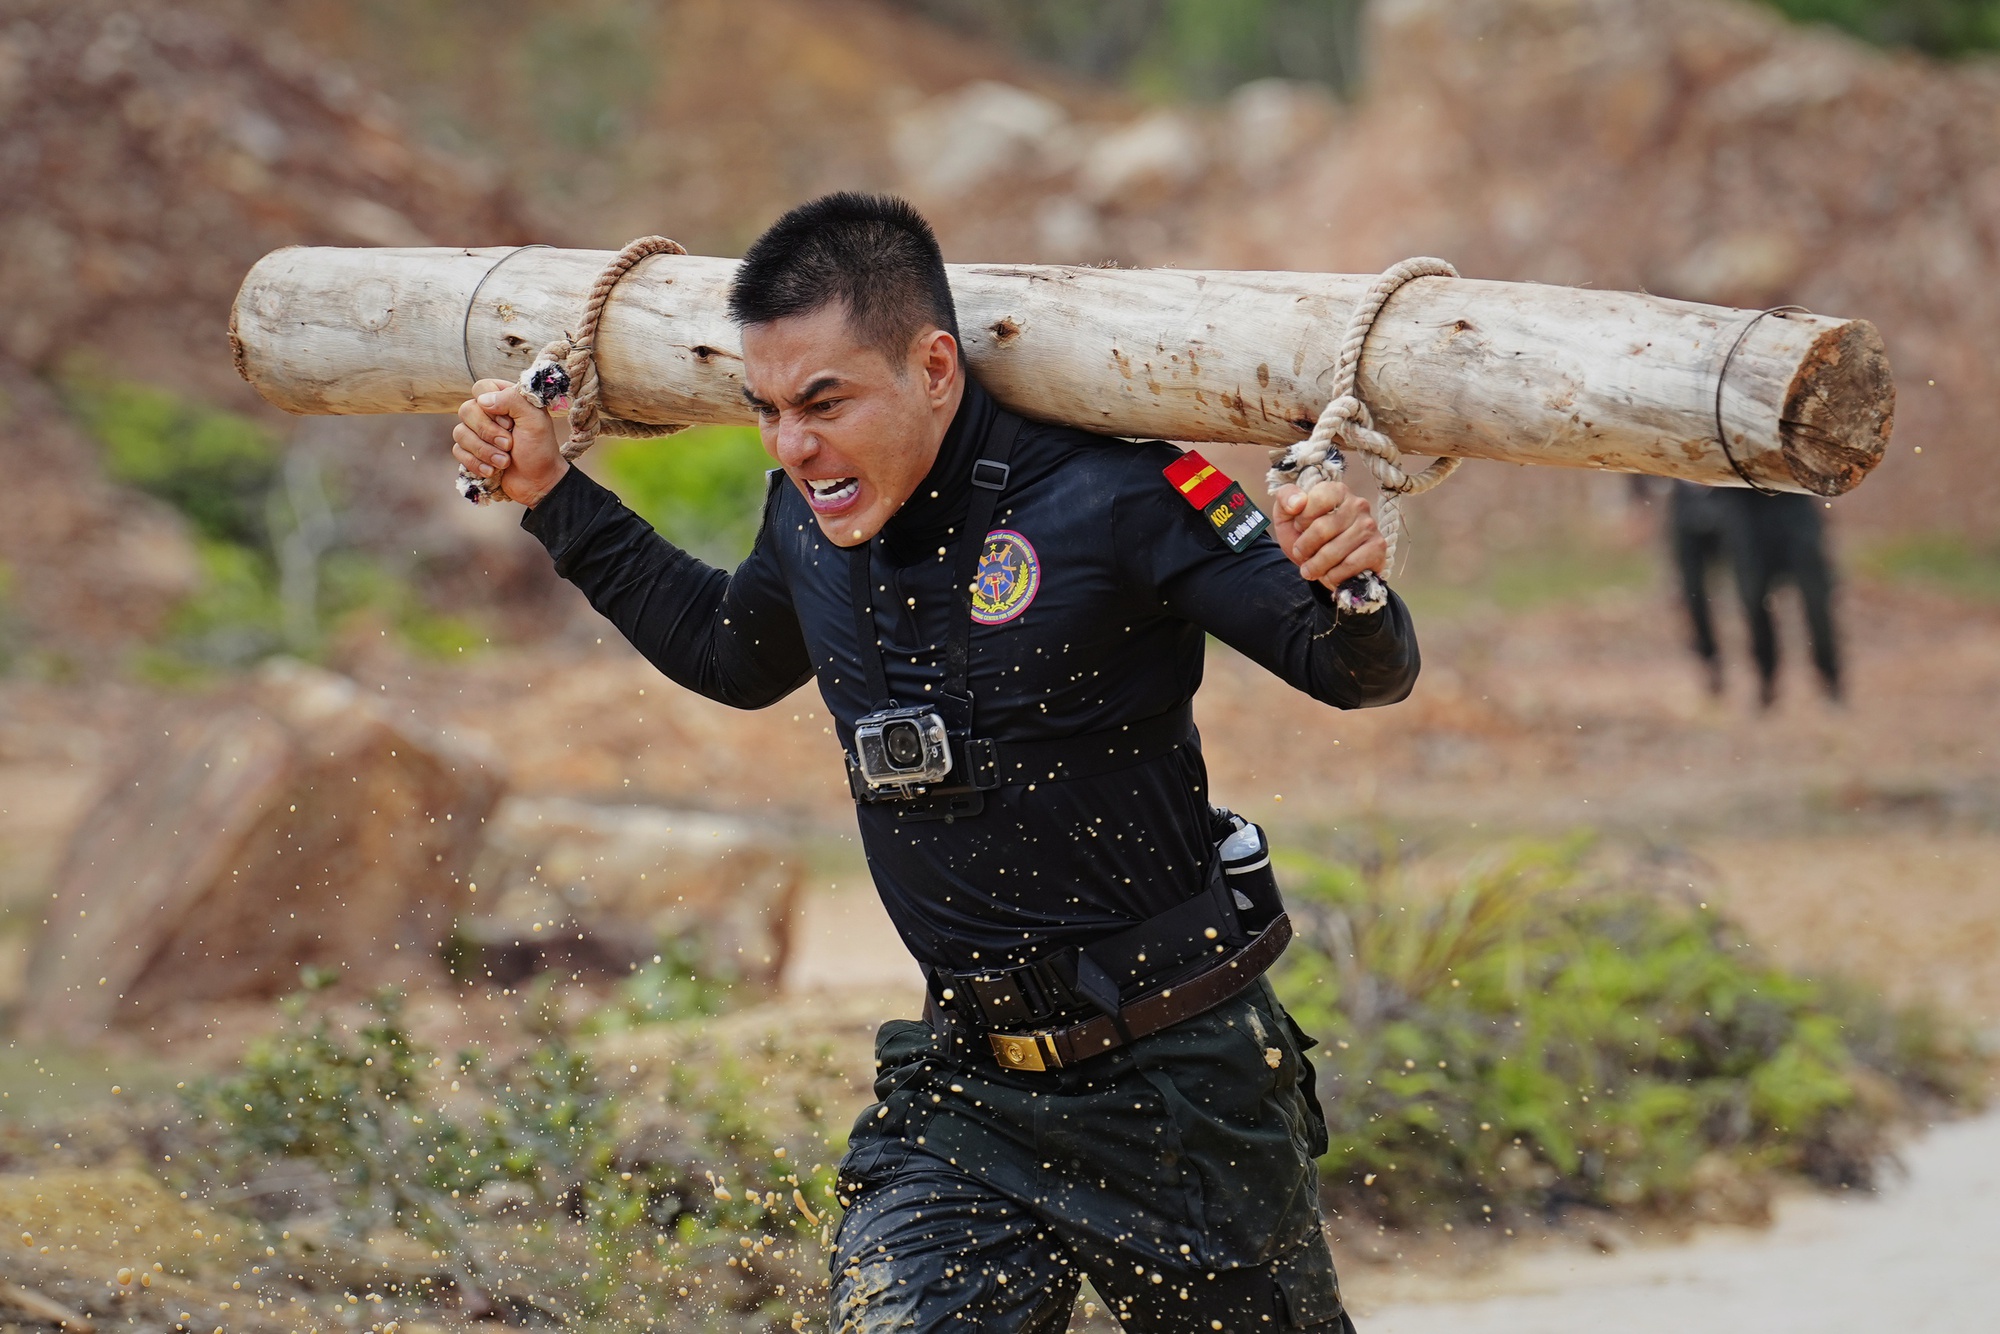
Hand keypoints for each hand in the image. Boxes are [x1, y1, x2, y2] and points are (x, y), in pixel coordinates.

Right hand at [453, 378, 566, 506]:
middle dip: (487, 432)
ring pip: (460, 432)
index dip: (491, 407)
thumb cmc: (540, 449)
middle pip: (466, 410)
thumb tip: (482, 400)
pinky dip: (476, 463)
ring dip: (484, 451)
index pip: (481, 388)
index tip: (510, 423)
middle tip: (509, 445)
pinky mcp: (471, 451)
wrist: (537, 482)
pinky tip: (492, 471)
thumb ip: (512, 400)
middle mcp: (488, 413)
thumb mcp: (535, 420)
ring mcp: (477, 432)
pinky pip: (458, 451)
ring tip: (504, 462)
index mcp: (505, 399)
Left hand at [1271, 478, 1387, 589]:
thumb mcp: (1287, 515)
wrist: (1324, 564)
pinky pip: (1349, 566)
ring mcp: (1370, 526)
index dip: (1301, 521)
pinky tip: (1330, 575)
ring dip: (1315, 566)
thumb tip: (1297, 502)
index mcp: (1336, 491)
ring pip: (1333, 551)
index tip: (1299, 527)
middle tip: (1301, 555)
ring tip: (1311, 569)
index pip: (1316, 500)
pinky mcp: (1378, 548)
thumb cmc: (1305, 535)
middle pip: (1321, 529)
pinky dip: (1333, 576)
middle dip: (1304, 548)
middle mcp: (1358, 504)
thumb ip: (1285, 498)